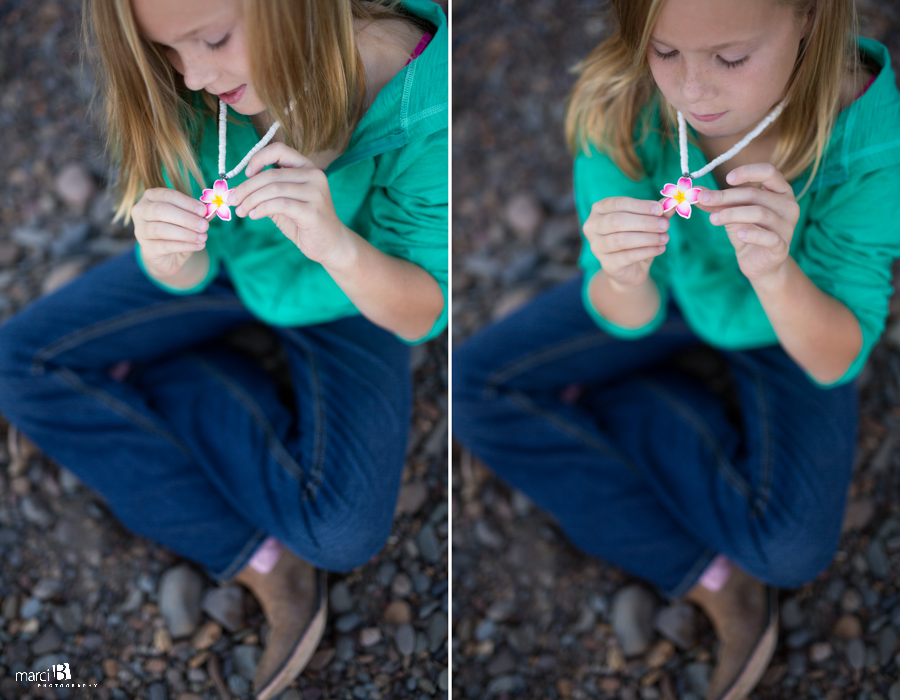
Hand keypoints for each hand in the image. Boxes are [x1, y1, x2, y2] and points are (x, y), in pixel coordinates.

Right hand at [131, 188, 208, 278]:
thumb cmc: (178, 231)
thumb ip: (199, 212)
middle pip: (161, 210)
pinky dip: (185, 245)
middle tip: (205, 226)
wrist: (169, 256)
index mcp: (151, 197)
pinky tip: (199, 245)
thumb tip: (213, 207)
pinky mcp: (147, 249)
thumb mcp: (190, 219)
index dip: (187, 202)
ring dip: (186, 233)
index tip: (204, 210)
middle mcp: (141, 211)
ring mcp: (140, 231)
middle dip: (186, 218)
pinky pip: (165, 246)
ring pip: (161, 229)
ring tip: (203, 237)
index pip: (167, 195)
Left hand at [227, 143, 351, 267]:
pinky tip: (253, 215)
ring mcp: (315, 193)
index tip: (246, 174)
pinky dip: (261, 209)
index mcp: (308, 168)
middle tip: (232, 199)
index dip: (259, 158)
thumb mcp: (284, 203)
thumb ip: (267, 193)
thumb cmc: (306, 223)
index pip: (279, 150)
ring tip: (240, 211)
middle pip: (271, 174)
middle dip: (246, 187)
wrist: (331, 245)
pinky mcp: (312, 211)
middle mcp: (314, 176)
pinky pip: (279, 205)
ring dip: (250, 200)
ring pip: (272, 189)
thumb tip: (237, 190)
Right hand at [583, 196, 670, 289]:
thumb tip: (671, 202)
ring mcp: (597, 247)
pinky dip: (647, 251)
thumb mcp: (647, 222)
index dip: (640, 206)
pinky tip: (660, 248)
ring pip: (621, 240)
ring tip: (665, 238)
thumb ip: (657, 212)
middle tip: (665, 225)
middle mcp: (592, 227)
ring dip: (647, 238)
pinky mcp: (607, 264)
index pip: (618, 203)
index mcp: (599, 210)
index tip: (660, 209)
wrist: (631, 268)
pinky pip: (627, 256)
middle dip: (645, 222)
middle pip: (617, 221)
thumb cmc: (636, 238)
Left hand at [695, 163, 799, 283]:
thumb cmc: (746, 231)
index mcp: (780, 191)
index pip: (769, 172)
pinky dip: (753, 235)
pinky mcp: (782, 247)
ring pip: (760, 213)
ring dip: (732, 214)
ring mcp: (787, 227)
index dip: (748, 172)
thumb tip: (694, 191)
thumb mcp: (730, 213)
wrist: (757, 262)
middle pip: (756, 194)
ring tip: (713, 219)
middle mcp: (788, 206)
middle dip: (726, 196)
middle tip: (704, 199)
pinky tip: (739, 235)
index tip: (726, 178)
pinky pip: (769, 238)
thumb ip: (716, 201)